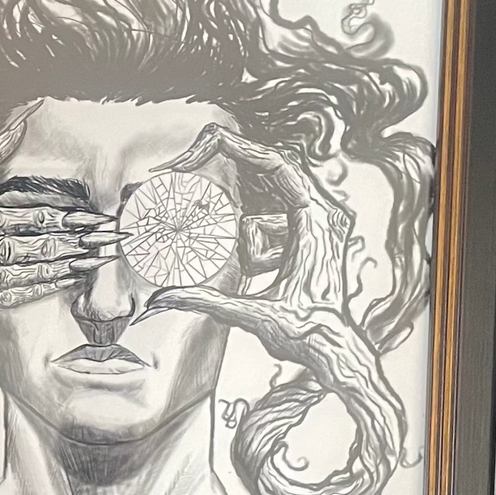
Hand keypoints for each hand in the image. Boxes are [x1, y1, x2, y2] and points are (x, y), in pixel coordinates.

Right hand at [0, 205, 120, 317]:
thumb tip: (14, 128)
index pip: (8, 219)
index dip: (50, 218)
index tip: (88, 217)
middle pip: (18, 247)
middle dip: (67, 242)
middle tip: (104, 237)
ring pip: (19, 272)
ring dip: (63, 266)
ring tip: (96, 258)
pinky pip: (13, 295)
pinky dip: (45, 287)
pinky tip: (72, 278)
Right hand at [138, 124, 409, 494]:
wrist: (333, 353)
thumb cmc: (306, 332)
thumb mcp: (252, 314)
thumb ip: (205, 300)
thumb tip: (162, 297)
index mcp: (315, 221)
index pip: (277, 165)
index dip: (239, 147)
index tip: (204, 141)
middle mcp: (322, 216)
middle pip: (267, 179)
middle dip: (230, 190)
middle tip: (195, 191)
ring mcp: (316, 226)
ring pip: (263, 212)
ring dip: (244, 236)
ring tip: (251, 270)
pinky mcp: (308, 240)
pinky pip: (267, 229)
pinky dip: (252, 245)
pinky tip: (257, 274)